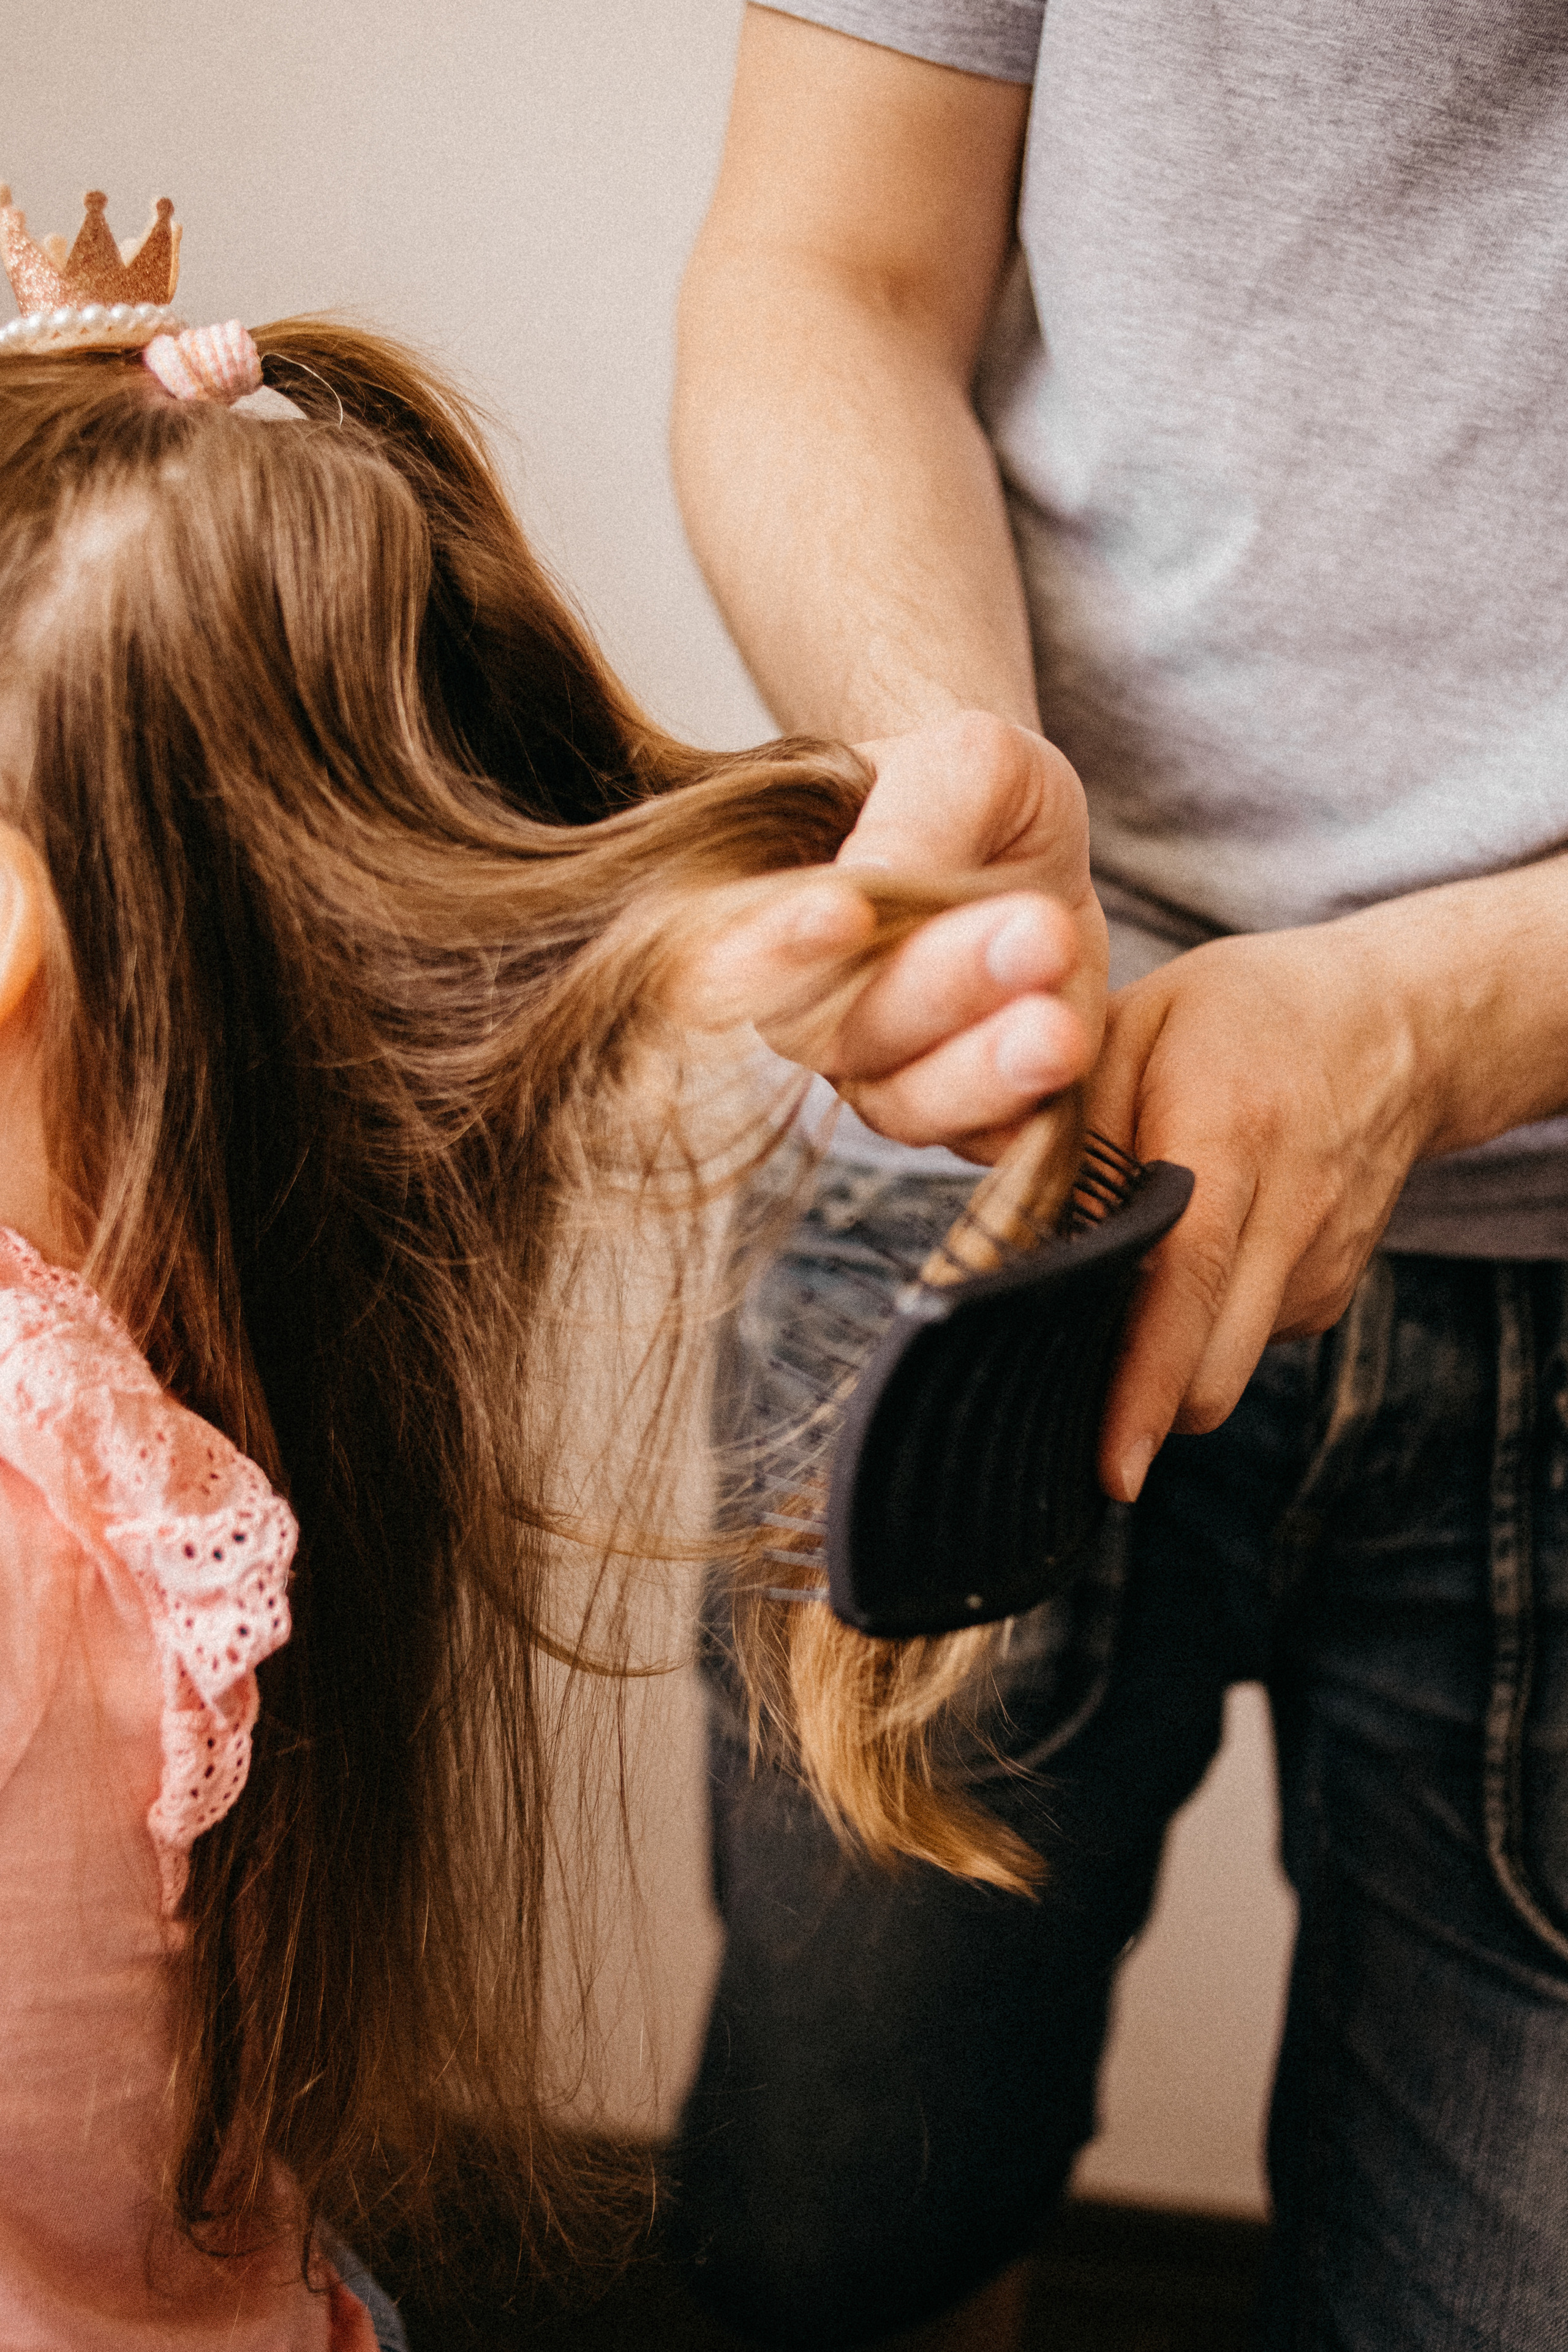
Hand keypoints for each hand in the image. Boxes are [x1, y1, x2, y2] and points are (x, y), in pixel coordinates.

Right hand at [683, 714, 1107, 1157]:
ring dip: (983, 1070)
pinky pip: (982, 1140)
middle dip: (935, 987)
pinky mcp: (964, 1116)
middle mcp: (804, 1013)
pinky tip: (1072, 1050)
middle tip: (1037, 931)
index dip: (773, 949)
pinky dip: (1027, 1107)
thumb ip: (918, 813)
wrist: (1034, 840)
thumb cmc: (972, 791)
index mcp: (761, 919)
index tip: (844, 910)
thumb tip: (868, 888)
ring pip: (904, 1106)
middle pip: (833, 1034)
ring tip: (1060, 1026)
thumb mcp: (965, 761)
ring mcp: (879, 1074)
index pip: (725, 957)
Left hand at [1089, 915, 1435, 1501]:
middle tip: (1057, 1396)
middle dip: (1139, 1409)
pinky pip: (1244, 1342)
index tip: (1111, 1464)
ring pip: (1224, 1365)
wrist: (1399, 1024)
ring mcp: (1322, 1260)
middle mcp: (1290, 1208)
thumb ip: (1069, 1127)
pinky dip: (1197, 1329)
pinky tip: (1182, 1263)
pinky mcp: (1333, 1290)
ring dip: (1162, 1361)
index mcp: (1231, 1128)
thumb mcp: (1136, 1024)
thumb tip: (1001, 1228)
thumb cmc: (1244, 1016)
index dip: (1144, 1383)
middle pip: (1212, 1364)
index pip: (1185, 1280)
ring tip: (1121, 1283)